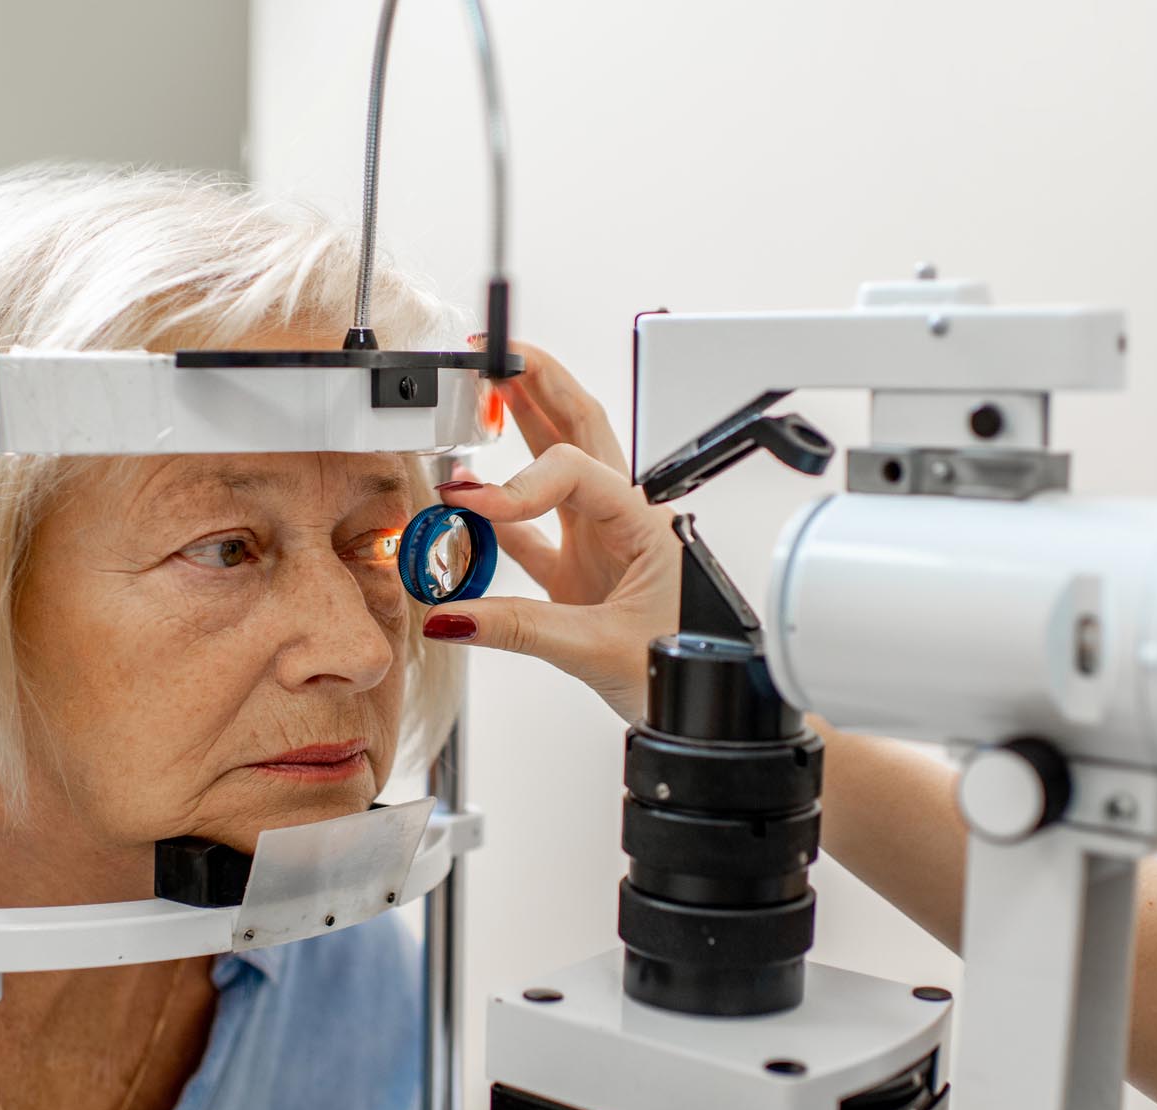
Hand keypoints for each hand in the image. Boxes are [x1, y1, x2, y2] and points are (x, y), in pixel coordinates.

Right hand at [421, 341, 679, 722]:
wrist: (704, 706)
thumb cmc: (684, 668)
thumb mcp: (598, 648)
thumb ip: (517, 629)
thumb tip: (452, 616)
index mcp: (645, 522)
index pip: (576, 470)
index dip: (519, 482)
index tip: (472, 504)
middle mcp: (624, 520)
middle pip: (580, 428)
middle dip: (538, 383)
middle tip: (494, 355)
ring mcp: (602, 543)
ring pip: (557, 471)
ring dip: (520, 432)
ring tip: (481, 399)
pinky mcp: (582, 575)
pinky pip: (535, 533)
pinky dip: (500, 519)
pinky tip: (469, 505)